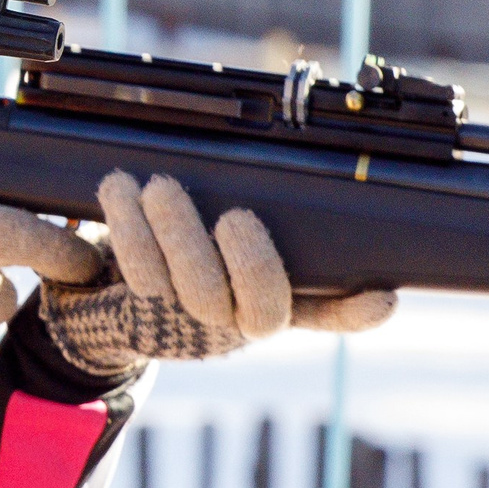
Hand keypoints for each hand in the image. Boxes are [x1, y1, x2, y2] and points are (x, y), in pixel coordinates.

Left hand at [33, 172, 397, 374]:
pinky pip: (139, 275)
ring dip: (176, 233)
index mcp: (274, 303)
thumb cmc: (182, 250)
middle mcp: (238, 322)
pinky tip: (118, 189)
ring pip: (193, 292)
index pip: (328, 314)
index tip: (381, 295)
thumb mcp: (220, 236)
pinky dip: (126, 226)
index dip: (355, 311)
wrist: (108, 300)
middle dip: (249, 258)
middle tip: (233, 213)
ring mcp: (190, 322)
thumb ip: (256, 216)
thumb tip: (299, 164)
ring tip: (156, 186)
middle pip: (260, 309)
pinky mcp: (141, 314)